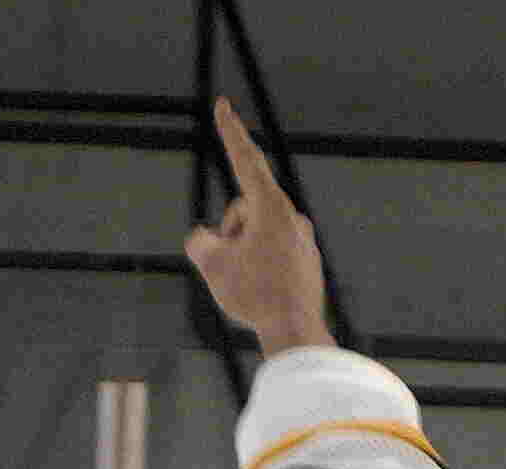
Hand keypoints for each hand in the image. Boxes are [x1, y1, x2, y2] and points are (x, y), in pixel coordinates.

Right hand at [183, 97, 331, 355]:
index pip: (245, 160)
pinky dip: (260, 268)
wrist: (295, 326)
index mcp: (269, 206)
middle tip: (226, 266)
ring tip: (244, 284)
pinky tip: (261, 294)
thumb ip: (200, 242)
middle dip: (228, 232)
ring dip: (242, 252)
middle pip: (245, 209)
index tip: (223, 105)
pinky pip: (273, 253)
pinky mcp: (306, 258)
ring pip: (259, 234)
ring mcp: (301, 236)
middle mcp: (290, 214)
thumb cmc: (253, 294)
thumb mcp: (212, 266)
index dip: (231, 132)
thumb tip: (204, 238)